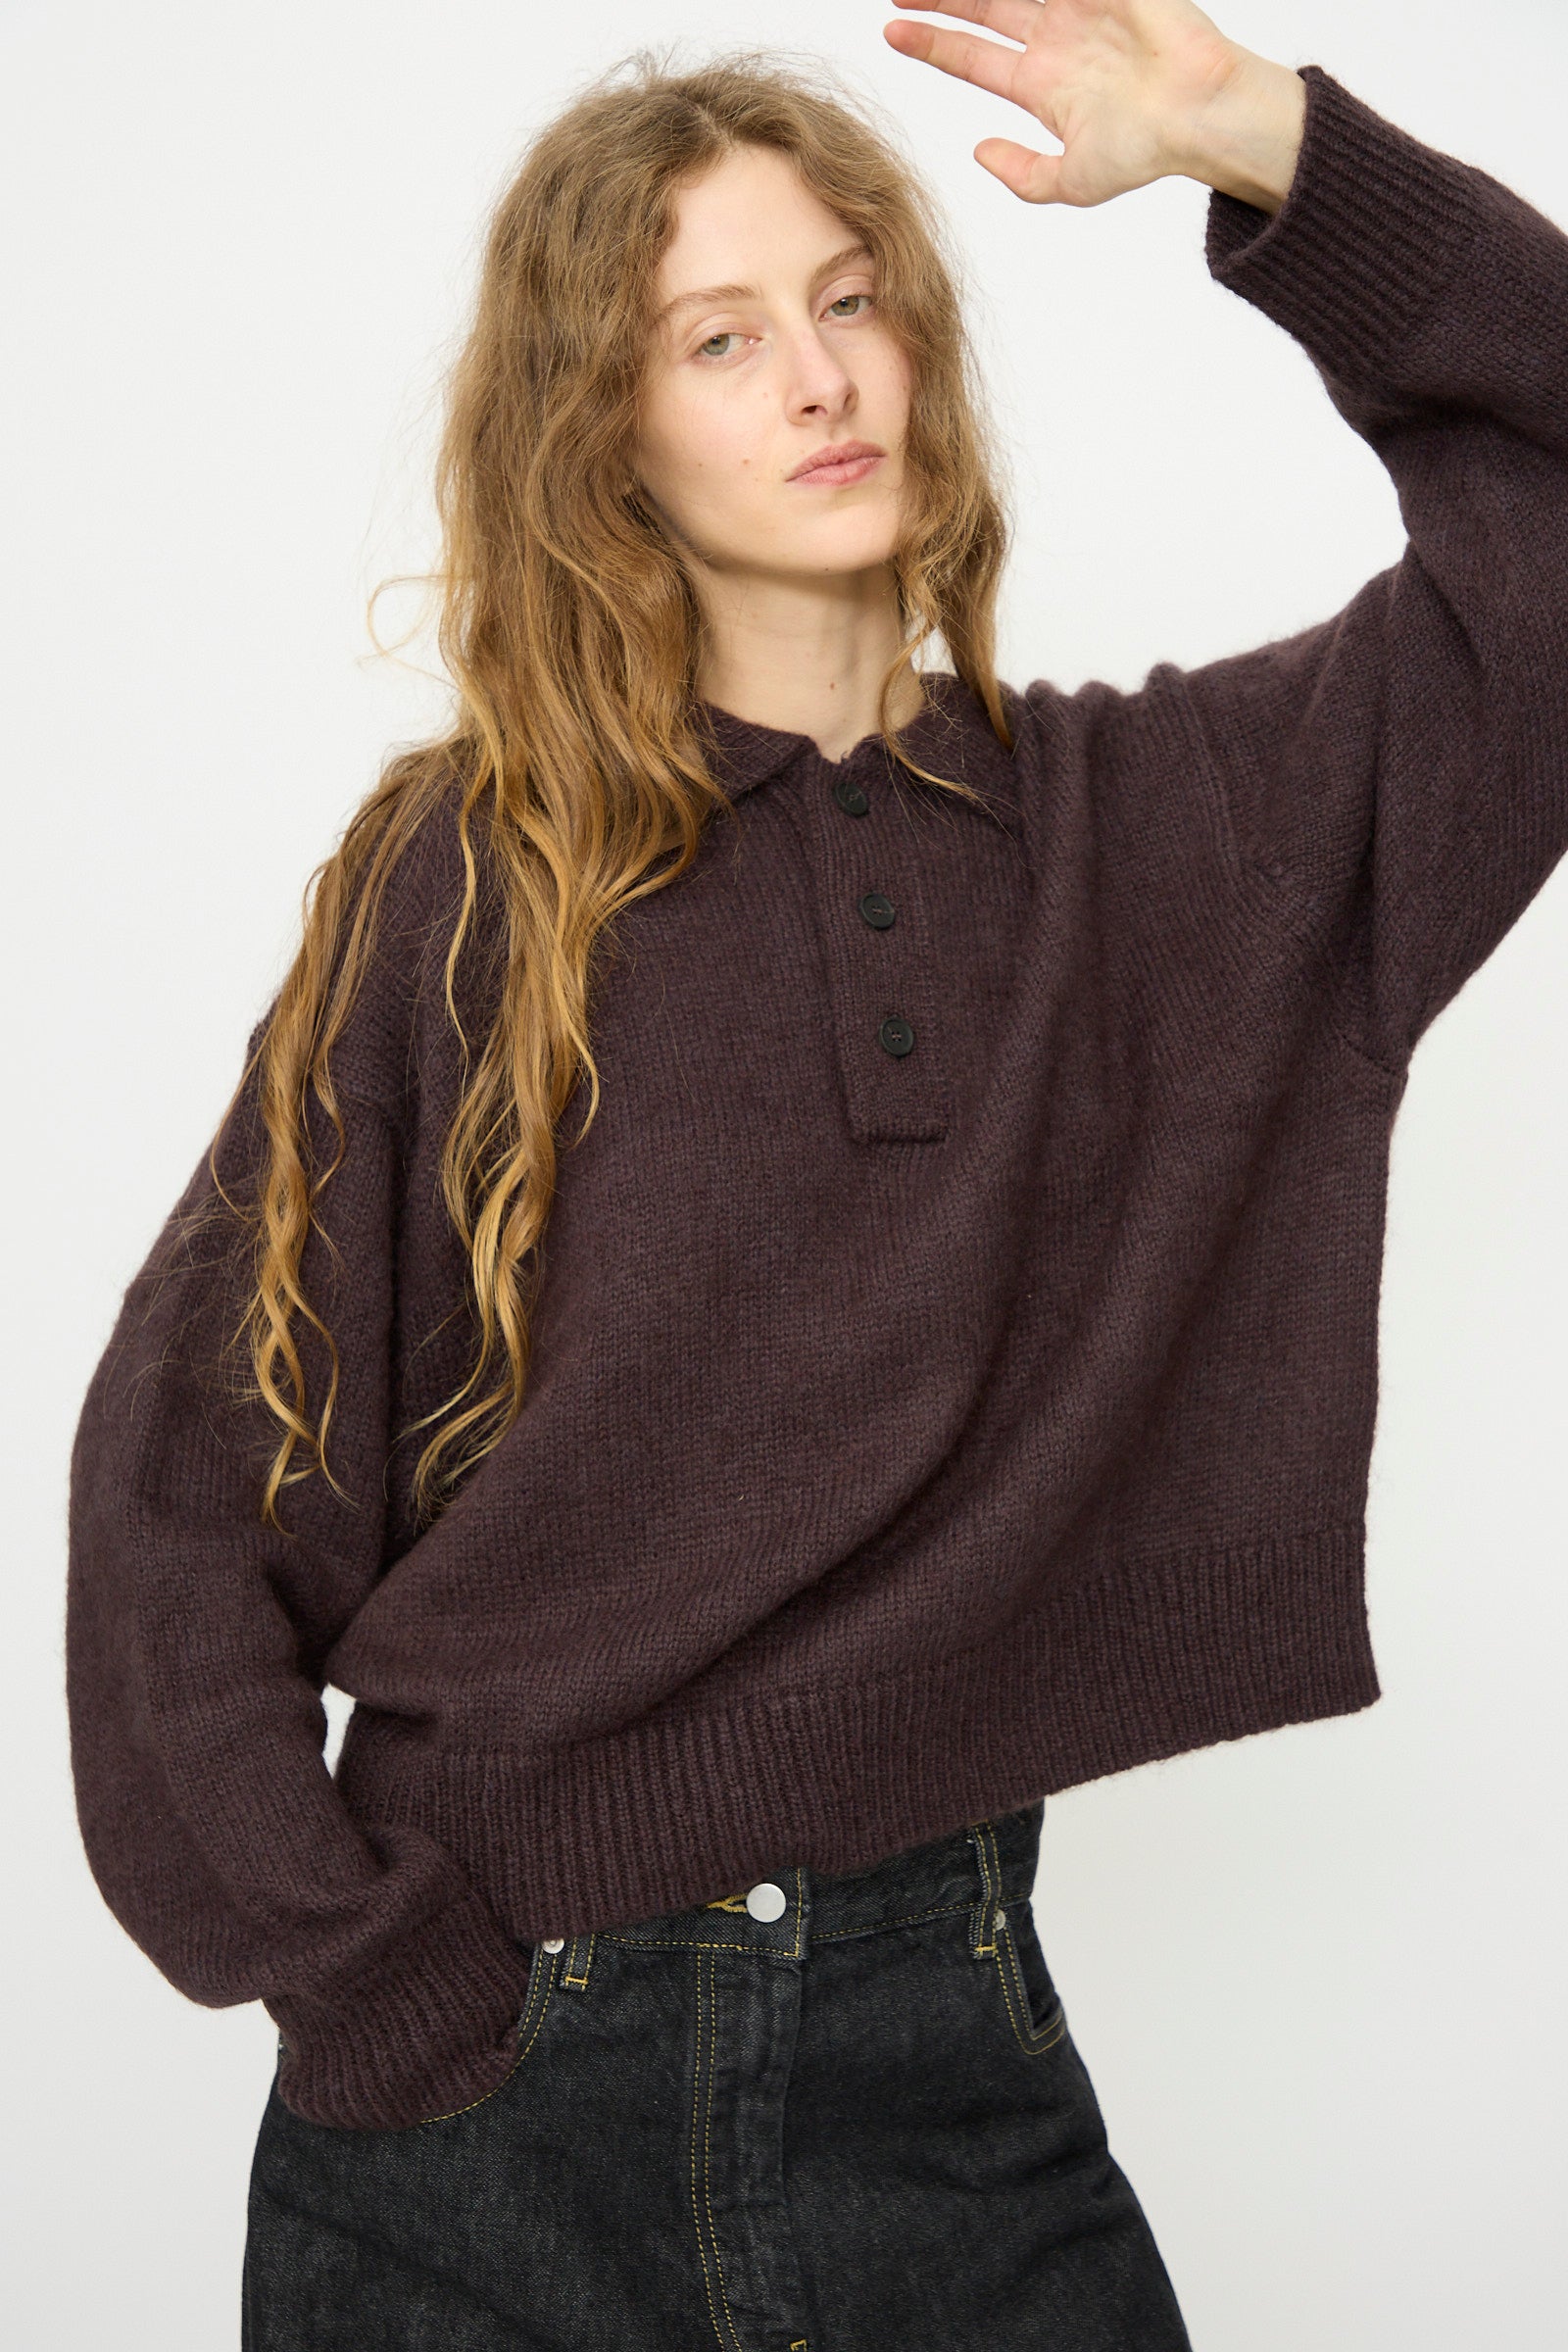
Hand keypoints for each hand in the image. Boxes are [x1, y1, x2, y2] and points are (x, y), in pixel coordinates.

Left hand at [882, 0, 1307, 214]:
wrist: (1199, 113)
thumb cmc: (1147, 150)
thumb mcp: (1071, 180)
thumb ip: (1022, 174)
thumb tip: (978, 153)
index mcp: (1042, 84)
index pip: (972, 58)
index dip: (931, 45)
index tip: (891, 33)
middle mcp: (1055, 39)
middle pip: (980, 6)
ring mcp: (1078, 5)